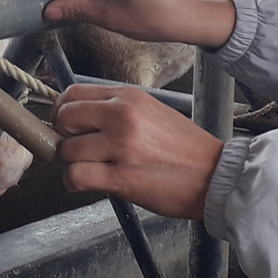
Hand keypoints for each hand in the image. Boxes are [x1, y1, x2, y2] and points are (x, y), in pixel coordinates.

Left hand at [54, 84, 225, 219]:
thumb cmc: (185, 148)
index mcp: (129, 97)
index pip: (74, 94)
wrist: (214, 175)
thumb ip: (116, 109)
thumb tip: (79, 116)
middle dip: (64, 135)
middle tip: (76, 147)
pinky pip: (76, 176)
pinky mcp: (121, 176)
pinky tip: (87, 183)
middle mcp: (122, 116)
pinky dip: (73, 182)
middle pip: (65, 118)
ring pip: (67, 150)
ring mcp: (121, 146)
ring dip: (73, 163)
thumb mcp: (152, 112)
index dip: (63, 111)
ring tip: (91, 168)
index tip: (65, 125)